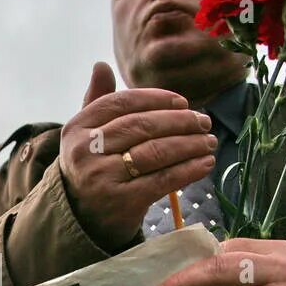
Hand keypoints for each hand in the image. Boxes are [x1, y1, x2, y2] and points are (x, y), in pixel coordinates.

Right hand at [59, 61, 217, 250]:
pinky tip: (204, 163)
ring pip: (154, 152)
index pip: (121, 103)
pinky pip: (162, 180)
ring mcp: (101, 177)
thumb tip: (101, 65)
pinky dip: (188, 169)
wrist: (81, 220)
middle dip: (179, 122)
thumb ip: (97, 101)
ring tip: (208, 141)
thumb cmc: (92, 169)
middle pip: (141, 126)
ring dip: (189, 145)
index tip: (183, 102)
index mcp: (77, 128)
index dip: (156, 99)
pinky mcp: (121, 202)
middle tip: (204, 122)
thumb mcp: (87, 136)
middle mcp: (84, 151)